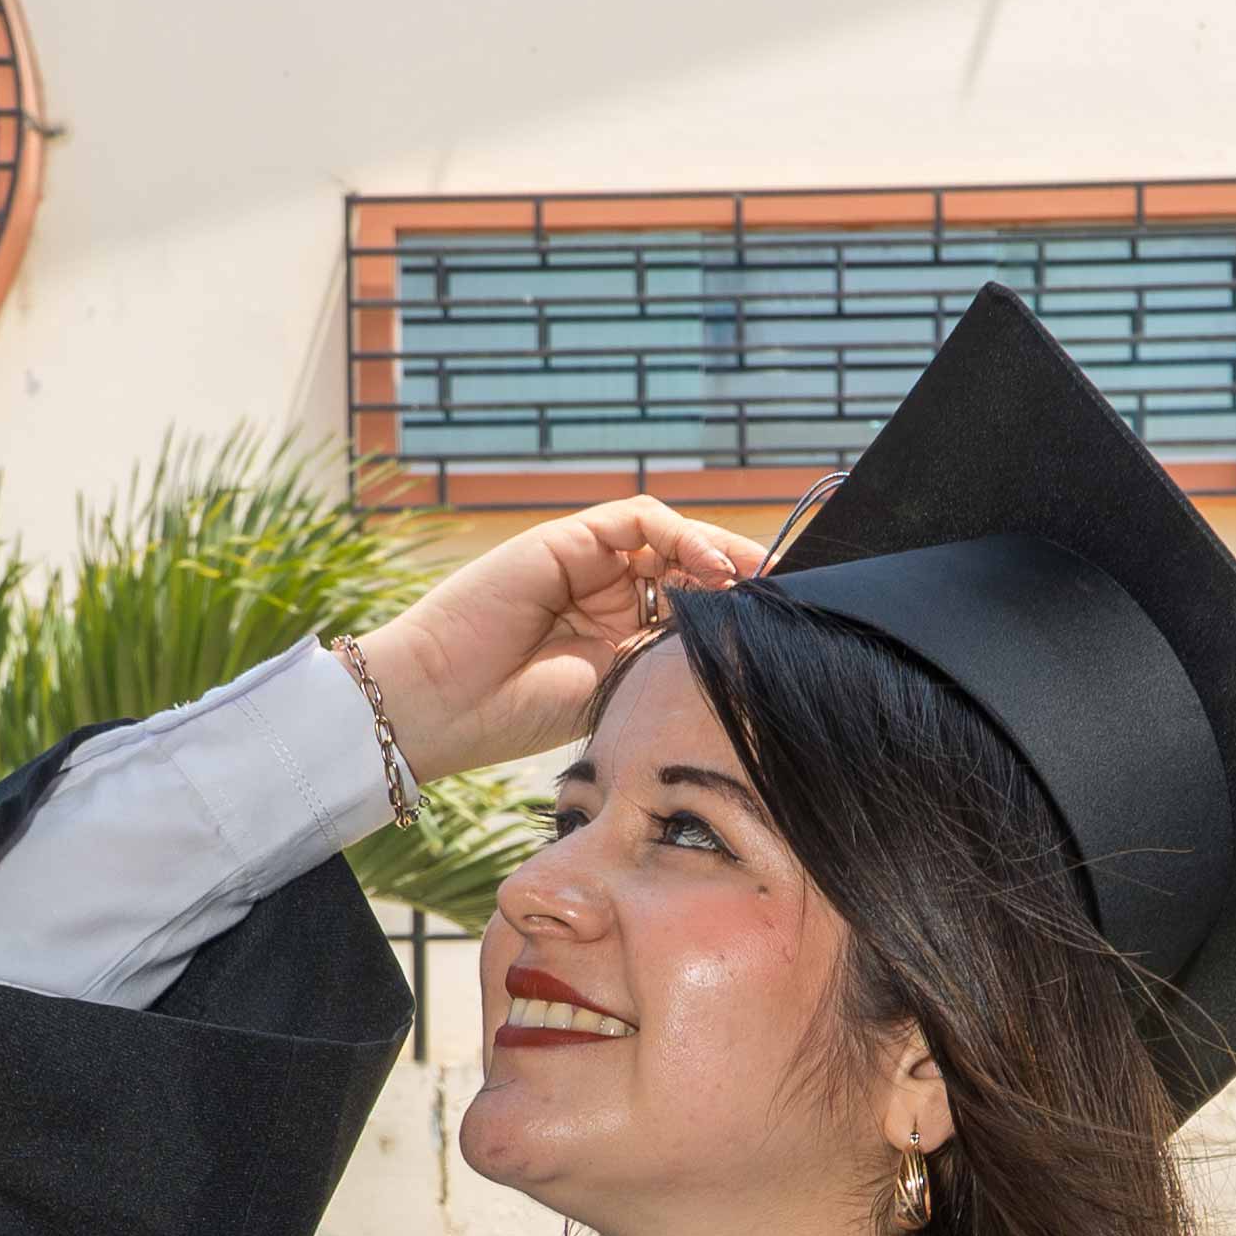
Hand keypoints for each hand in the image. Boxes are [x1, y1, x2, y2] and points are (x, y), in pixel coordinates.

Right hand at [351, 498, 761, 785]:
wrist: (445, 705)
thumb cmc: (517, 716)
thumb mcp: (617, 688)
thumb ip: (667, 657)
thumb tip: (740, 645)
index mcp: (619, 635)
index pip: (692, 604)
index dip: (737, 607)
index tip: (787, 622)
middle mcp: (605, 593)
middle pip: (688, 563)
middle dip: (742, 573)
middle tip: (789, 590)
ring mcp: (585, 563)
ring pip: (669, 536)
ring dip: (718, 550)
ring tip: (756, 578)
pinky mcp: (565, 539)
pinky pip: (637, 519)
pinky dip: (680, 534)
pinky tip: (710, 566)